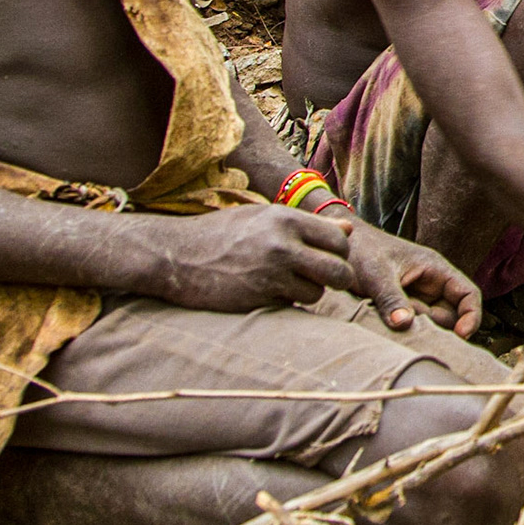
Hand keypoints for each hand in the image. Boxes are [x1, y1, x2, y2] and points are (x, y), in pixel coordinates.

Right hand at [135, 204, 355, 311]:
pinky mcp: (257, 299)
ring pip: (317, 293)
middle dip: (337, 278)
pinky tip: (267, 292)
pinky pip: (291, 306)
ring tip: (287, 283)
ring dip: (309, 292)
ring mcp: (269, 274)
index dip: (340, 252)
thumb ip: (310, 225)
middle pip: (339, 271)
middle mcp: (282, 245)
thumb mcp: (266, 217)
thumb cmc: (223, 233)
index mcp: (286, 219)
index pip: (340, 239)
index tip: (329, 256)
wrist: (174, 255)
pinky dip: (286, 302)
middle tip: (323, 278)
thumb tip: (349, 229)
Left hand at [337, 215, 483, 336]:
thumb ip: (391, 299)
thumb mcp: (376, 274)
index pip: (468, 293)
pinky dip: (403, 330)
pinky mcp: (400, 307)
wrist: (339, 246)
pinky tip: (385, 325)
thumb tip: (405, 325)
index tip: (460, 335)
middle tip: (404, 321)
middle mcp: (431, 284)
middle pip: (450, 315)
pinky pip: (411, 324)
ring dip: (416, 328)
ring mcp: (416, 297)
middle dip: (434, 325)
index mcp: (435, 269)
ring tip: (389, 318)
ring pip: (429, 322)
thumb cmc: (361, 249)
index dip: (471, 315)